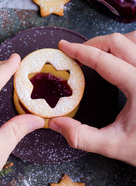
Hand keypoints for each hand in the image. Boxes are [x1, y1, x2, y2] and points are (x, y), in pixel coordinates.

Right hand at [49, 31, 135, 165]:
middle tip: (77, 53)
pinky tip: (118, 57)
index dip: (80, 51)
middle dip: (93, 44)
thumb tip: (56, 123)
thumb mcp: (115, 145)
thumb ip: (82, 137)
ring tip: (96, 53)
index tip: (64, 47)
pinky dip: (127, 46)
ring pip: (133, 40)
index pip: (103, 60)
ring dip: (112, 42)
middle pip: (118, 42)